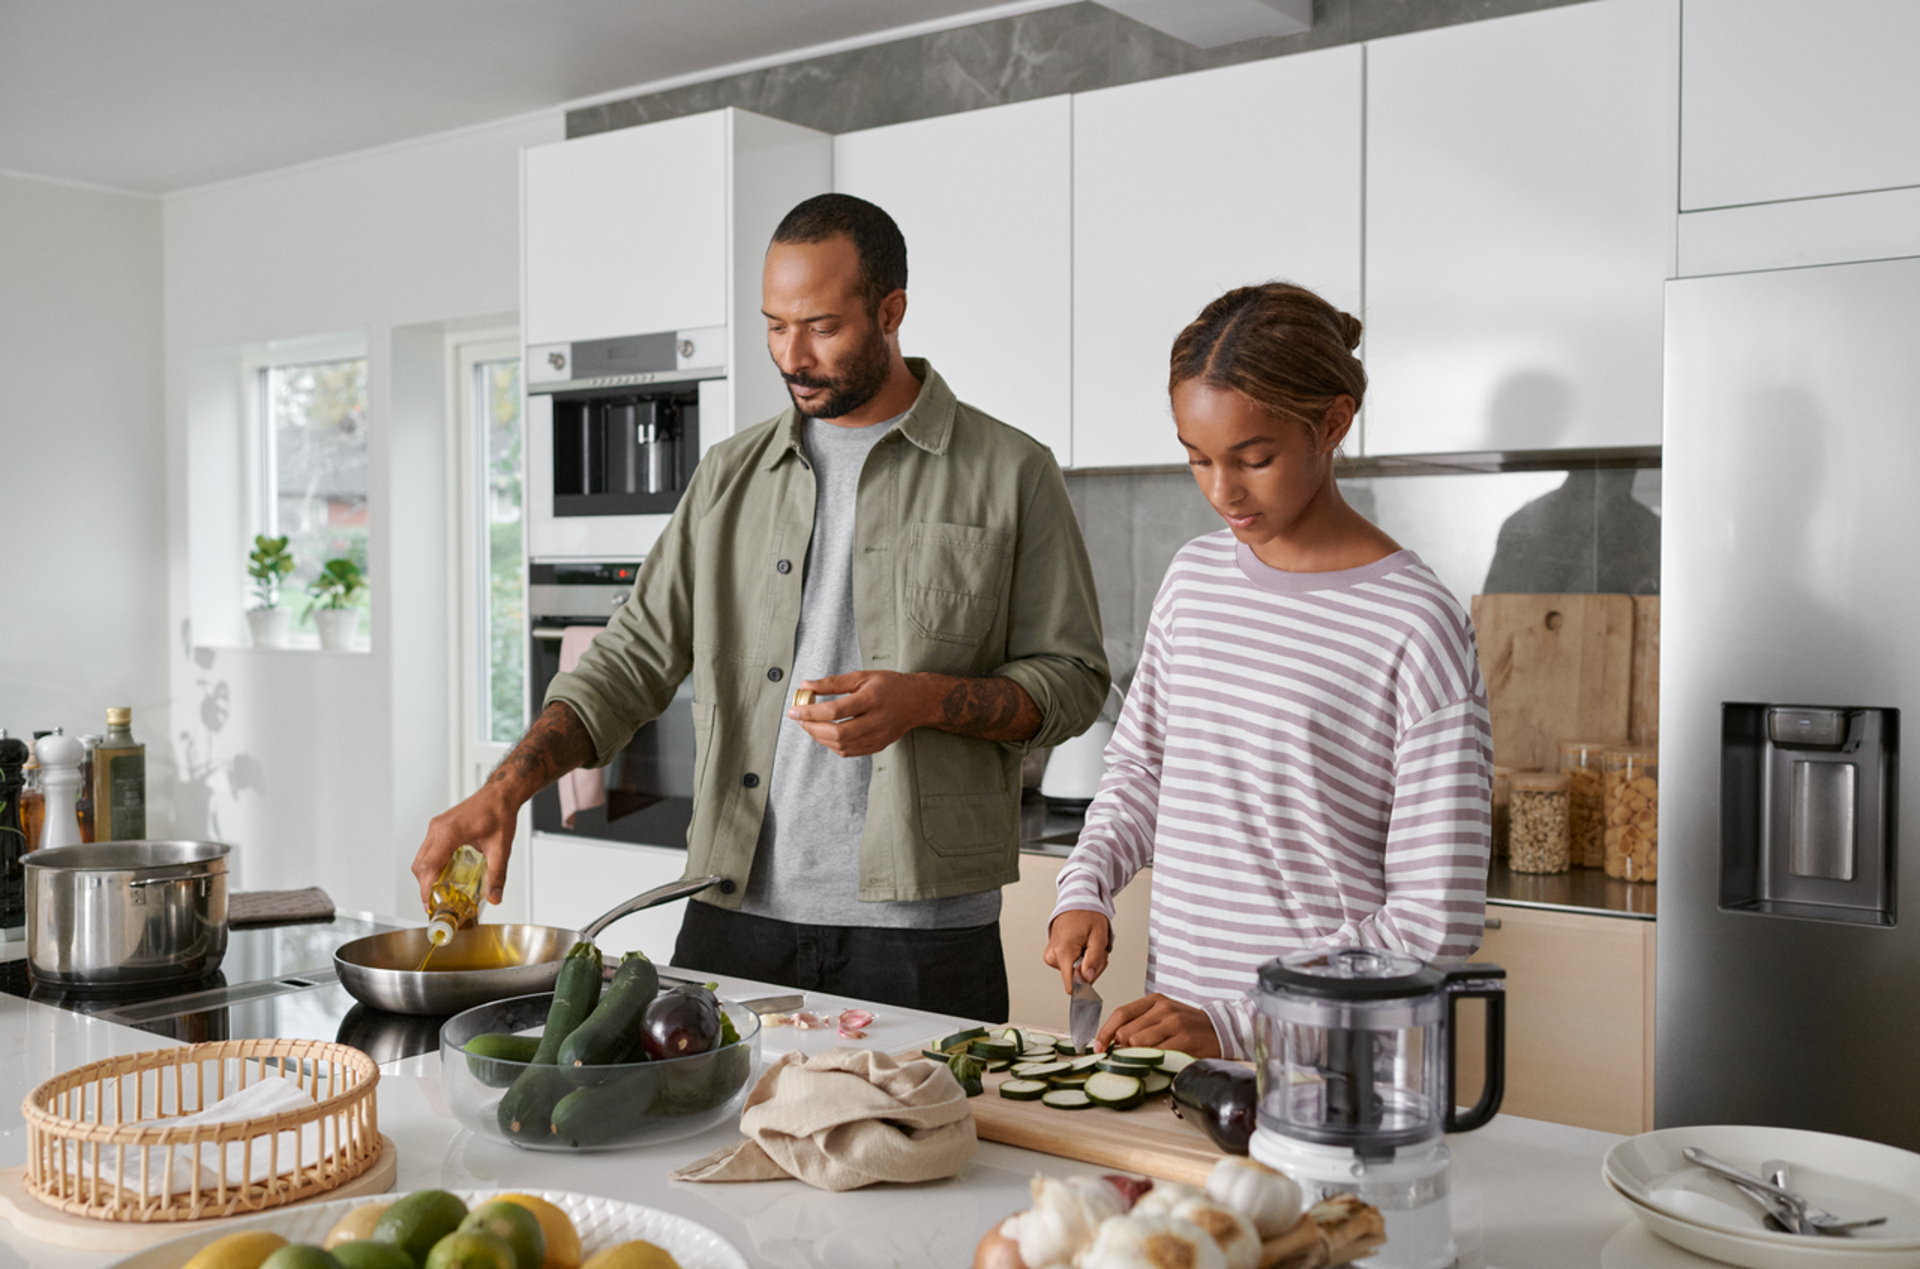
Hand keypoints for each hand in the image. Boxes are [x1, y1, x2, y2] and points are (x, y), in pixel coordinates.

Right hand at [412, 783, 518, 908]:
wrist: (500, 793)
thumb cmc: (499, 813)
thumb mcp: (501, 848)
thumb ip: (497, 874)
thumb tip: (495, 897)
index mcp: (450, 832)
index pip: (430, 866)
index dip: (426, 888)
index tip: (430, 904)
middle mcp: (438, 828)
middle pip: (421, 864)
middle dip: (425, 886)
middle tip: (435, 903)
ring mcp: (436, 826)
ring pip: (421, 857)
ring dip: (426, 876)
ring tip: (439, 892)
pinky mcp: (439, 827)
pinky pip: (427, 850)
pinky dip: (430, 865)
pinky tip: (443, 875)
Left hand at [788, 670, 939, 756]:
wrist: (919, 701)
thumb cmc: (889, 685)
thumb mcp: (862, 676)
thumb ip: (833, 682)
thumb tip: (806, 685)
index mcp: (871, 699)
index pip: (835, 710)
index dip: (810, 712)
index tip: (794, 710)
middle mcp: (876, 720)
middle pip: (837, 733)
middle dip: (812, 728)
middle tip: (801, 719)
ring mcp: (878, 736)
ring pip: (841, 746)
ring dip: (820, 738)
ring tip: (811, 725)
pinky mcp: (879, 746)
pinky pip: (850, 752)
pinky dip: (833, 745)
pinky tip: (827, 734)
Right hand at [1043, 910, 1111, 994]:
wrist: (1075, 903)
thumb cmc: (1087, 915)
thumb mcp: (1099, 936)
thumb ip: (1093, 960)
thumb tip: (1087, 979)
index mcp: (1063, 950)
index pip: (1070, 983)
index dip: (1085, 984)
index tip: (1091, 978)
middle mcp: (1053, 955)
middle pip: (1077, 978)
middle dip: (1092, 967)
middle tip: (1096, 950)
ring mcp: (1051, 956)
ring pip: (1075, 973)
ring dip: (1088, 963)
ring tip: (1088, 946)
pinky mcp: (1051, 956)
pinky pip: (1069, 967)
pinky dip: (1080, 960)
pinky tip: (1082, 948)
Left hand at [1095, 994, 1222, 1058]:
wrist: (1220, 1029)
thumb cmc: (1187, 1025)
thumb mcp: (1163, 1015)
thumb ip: (1140, 1024)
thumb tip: (1112, 1042)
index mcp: (1155, 1000)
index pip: (1121, 1014)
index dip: (1105, 1032)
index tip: (1098, 1047)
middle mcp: (1163, 1009)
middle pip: (1126, 1031)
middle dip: (1119, 1049)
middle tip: (1121, 1059)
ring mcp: (1174, 1024)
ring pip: (1138, 1044)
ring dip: (1133, 1056)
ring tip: (1139, 1061)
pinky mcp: (1183, 1040)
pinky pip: (1155, 1054)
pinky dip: (1149, 1062)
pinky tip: (1152, 1064)